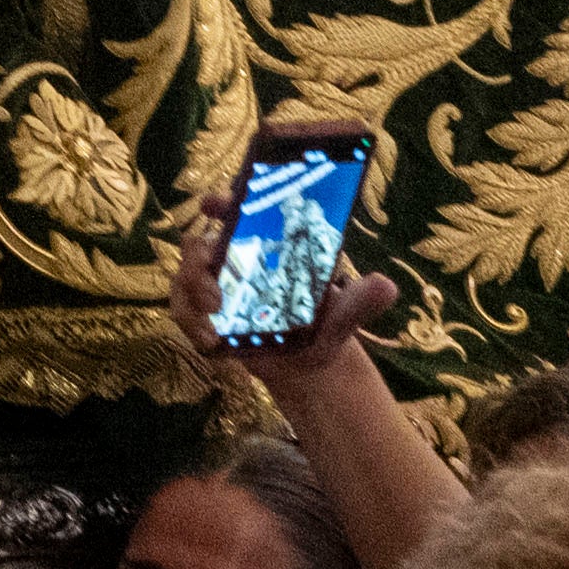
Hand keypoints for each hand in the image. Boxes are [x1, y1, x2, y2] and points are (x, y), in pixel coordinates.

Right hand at [162, 135, 399, 383]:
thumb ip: (361, 301)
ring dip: (192, 297)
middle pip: (198, 243)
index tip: (213, 204)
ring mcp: (215, 286)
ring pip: (184, 277)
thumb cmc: (321, 326)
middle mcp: (236, 259)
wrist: (304, 367)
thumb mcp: (345, 314)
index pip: (239, 210)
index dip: (223, 201)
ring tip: (214, 327)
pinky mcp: (204, 315)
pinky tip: (212, 344)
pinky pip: (182, 310)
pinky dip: (191, 325)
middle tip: (214, 287)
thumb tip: (386, 287)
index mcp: (267, 245)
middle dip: (197, 261)